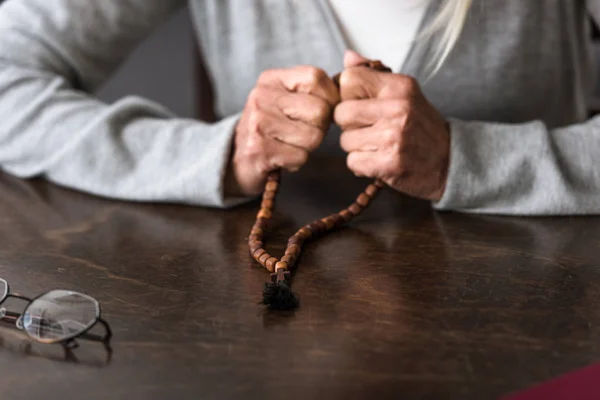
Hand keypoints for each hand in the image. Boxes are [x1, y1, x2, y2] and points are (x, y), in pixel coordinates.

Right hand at [226, 65, 339, 195]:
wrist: (236, 158)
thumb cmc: (272, 128)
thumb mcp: (287, 98)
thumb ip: (316, 86)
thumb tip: (352, 72)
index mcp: (271, 79)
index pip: (316, 77)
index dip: (329, 97)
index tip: (321, 110)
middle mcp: (261, 96)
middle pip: (320, 111)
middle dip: (320, 127)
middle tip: (302, 132)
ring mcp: (258, 122)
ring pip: (313, 136)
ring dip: (308, 147)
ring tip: (290, 144)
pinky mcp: (259, 149)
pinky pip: (300, 157)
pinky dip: (296, 161)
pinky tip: (282, 157)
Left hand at [334, 51, 449, 201]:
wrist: (448, 159)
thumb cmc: (420, 125)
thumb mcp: (403, 93)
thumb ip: (372, 76)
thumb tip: (348, 56)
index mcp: (399, 86)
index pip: (348, 79)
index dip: (348, 96)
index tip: (362, 105)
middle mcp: (398, 108)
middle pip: (342, 113)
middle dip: (349, 125)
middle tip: (369, 130)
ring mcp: (394, 136)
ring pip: (346, 140)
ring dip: (356, 147)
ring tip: (378, 146)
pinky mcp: (390, 162)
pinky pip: (353, 162)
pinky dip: (362, 166)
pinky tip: (379, 161)